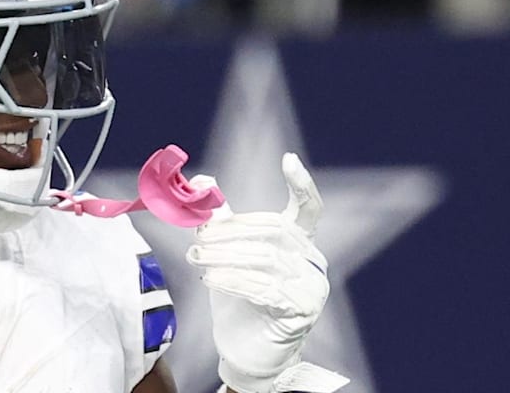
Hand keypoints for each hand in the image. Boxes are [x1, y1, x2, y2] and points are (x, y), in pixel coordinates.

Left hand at [186, 154, 348, 392]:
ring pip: (266, 260)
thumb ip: (218, 219)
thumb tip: (202, 180)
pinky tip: (211, 280)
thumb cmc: (237, 298)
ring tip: (197, 259)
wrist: (244, 349)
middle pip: (272, 233)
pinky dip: (234, 281)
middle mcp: (311, 261)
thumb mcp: (225, 254)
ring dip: (225, 257)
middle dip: (231, 233)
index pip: (308, 209)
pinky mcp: (303, 310)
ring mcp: (313, 287)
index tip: (289, 160)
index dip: (302, 185)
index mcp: (298, 242)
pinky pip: (266, 288)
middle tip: (198, 241)